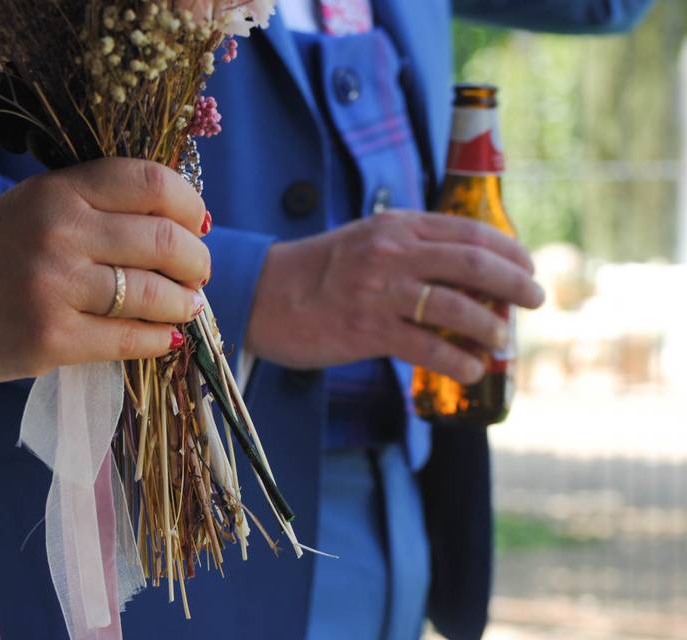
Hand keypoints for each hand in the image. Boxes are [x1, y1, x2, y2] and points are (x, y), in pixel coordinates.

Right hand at [0, 158, 211, 383]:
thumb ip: (100, 206)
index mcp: (59, 190)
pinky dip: (159, 340)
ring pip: (154, 295)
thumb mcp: (39, 207)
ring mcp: (54, 286)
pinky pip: (130, 339)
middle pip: (163, 240)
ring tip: (185, 307)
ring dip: (184, 304)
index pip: (150, 182)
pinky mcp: (51, 338)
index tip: (199, 224)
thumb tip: (182, 225)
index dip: (189, 204)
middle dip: (196, 261)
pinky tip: (164, 338)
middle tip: (198, 274)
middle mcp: (58, 231)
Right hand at [245, 210, 544, 383]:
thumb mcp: (367, 241)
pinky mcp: (367, 330)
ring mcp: (380, 291)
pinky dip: (458, 361)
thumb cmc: (319, 271)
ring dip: (491, 326)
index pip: (469, 231)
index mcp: (396, 226)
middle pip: (472, 263)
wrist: (262, 295)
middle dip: (515, 283)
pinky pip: (426, 348)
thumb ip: (410, 247)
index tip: (528, 268)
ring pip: (456, 307)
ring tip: (502, 340)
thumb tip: (465, 271)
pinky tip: (472, 371)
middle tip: (536, 300)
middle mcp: (391, 253)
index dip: (509, 251)